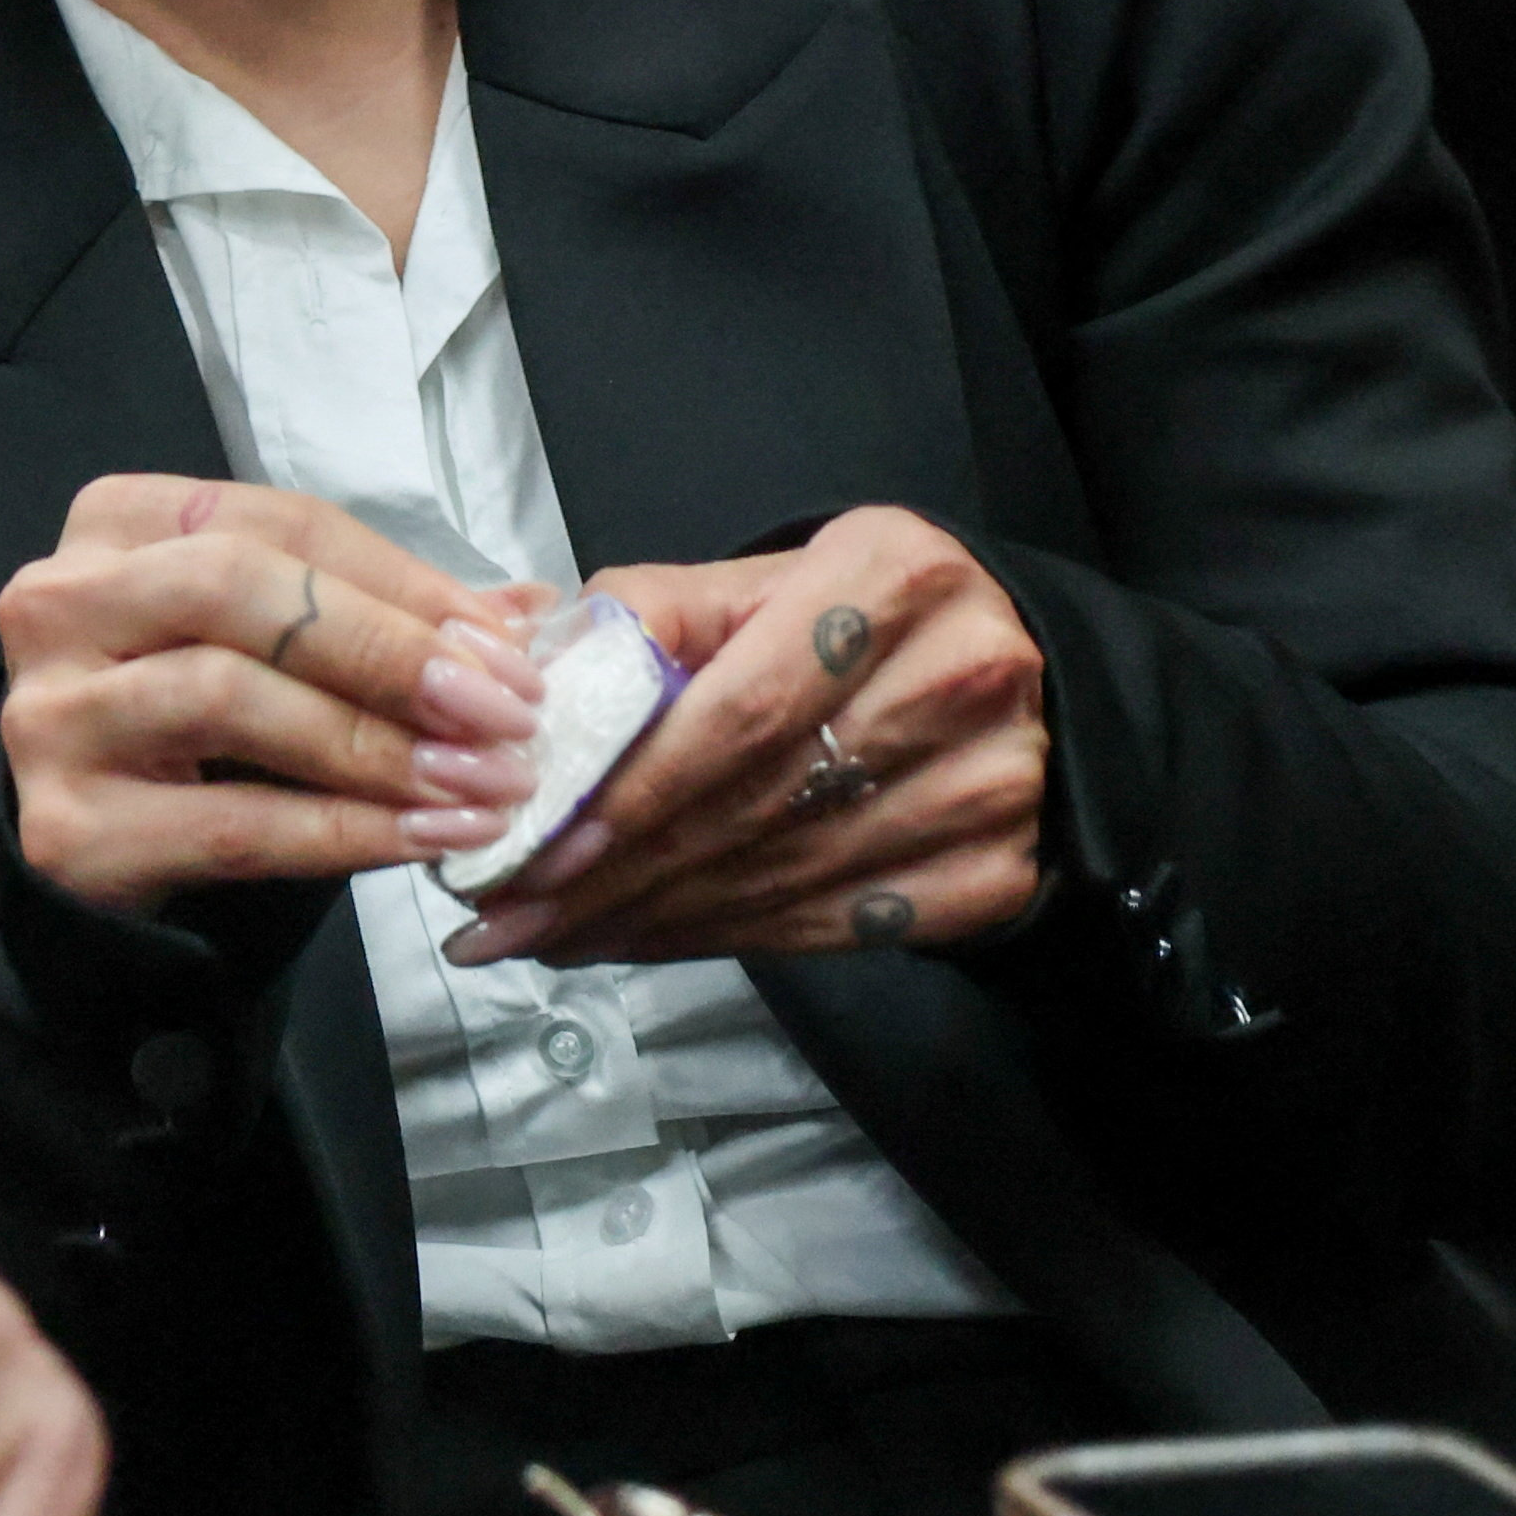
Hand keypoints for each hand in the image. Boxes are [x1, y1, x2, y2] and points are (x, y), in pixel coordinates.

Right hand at [0, 474, 553, 913]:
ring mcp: (50, 714)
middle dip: (386, 650)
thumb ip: (387, 619)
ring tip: (484, 784)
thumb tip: (529, 614)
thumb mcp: (283, 650)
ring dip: (377, 746)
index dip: (404, 583)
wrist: (100, 856)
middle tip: (502, 713)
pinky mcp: (65, 827)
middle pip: (237, 591)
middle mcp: (60, 602)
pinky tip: (430, 839)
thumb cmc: (200, 731)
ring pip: (228, 699)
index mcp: (118, 525)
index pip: (280, 525)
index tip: (509, 647)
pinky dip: (344, 832)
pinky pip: (229, 823)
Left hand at [448, 505, 1048, 967]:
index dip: (633, 787)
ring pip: (784, 875)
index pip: (740, 707)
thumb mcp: (763, 579)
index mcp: (892, 576)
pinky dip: (722, 939)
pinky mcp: (992, 874)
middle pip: (756, 800)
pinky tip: (641, 937)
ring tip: (551, 929)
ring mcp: (989, 788)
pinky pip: (829, 925)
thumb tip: (535, 678)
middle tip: (513, 909)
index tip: (540, 842)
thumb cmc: (857, 621)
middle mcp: (958, 679)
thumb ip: (653, 615)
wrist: (1002, 672)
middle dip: (617, 869)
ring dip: (652, 916)